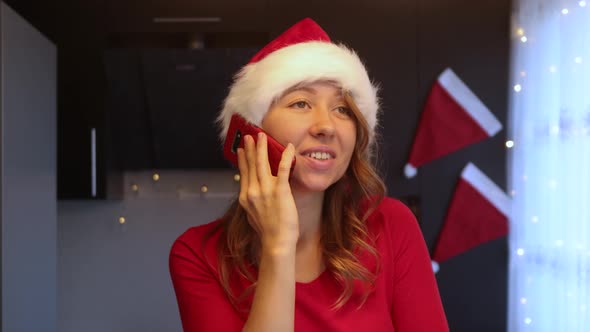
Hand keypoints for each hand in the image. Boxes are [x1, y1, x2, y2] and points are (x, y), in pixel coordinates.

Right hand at [237, 133, 298, 252]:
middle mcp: (252, 191)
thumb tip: (252, 195)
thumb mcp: (253, 215)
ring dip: (261, 148)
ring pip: (262, 164)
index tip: (241, 149)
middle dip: (250, 149)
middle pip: (250, 165)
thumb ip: (252, 202)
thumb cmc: (268, 232)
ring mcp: (266, 191)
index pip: (243, 173)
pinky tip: (289, 147)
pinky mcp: (280, 191)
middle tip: (248, 136)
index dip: (242, 159)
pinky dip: (286, 157)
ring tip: (261, 137)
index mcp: (246, 197)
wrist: (276, 242)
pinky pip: (282, 169)